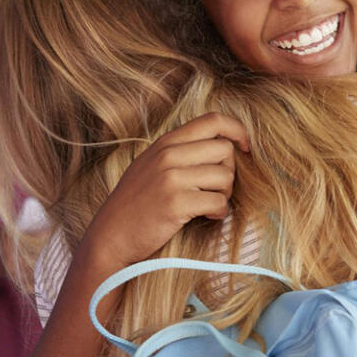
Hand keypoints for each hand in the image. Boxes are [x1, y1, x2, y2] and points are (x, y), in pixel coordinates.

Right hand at [79, 112, 250, 269]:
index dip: (237, 130)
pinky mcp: (176, 203)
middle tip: (216, 189)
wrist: (111, 236)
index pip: (212, 120)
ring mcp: (171, 178)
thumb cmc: (135, 204)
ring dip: (224, 194)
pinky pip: (218, 201)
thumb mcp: (151, 165)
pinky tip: (207, 216)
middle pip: (225, 149)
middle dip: (229, 171)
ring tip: (209, 204)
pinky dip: (219, 211)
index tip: (246, 147)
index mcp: (165, 143)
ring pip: (225, 175)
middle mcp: (168, 155)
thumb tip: (223, 146)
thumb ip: (179, 152)